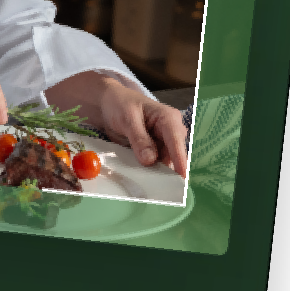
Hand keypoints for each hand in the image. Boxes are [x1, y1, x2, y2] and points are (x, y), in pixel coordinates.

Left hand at [48, 71, 189, 177]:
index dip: (180, 159)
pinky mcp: (152, 149)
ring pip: (164, 161)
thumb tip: (150, 160)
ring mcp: (162, 141)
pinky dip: (148, 170)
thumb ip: (139, 139)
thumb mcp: (128, 119)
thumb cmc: (120, 104)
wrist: (108, 102)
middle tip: (163, 188)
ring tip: (151, 185)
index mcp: (168, 118)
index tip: (182, 175)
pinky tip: (143, 179)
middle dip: (168, 170)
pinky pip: (153, 162)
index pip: (176, 140)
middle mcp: (170, 131)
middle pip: (173, 154)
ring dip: (157, 172)